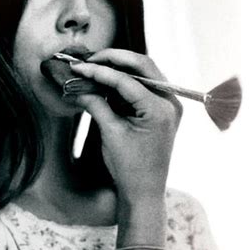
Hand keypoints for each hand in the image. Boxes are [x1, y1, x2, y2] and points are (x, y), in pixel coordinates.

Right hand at [70, 49, 181, 215]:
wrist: (144, 191)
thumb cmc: (129, 167)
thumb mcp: (110, 133)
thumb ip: (96, 104)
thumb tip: (78, 86)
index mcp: (159, 110)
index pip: (127, 80)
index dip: (100, 71)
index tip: (79, 67)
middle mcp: (170, 102)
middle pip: (143, 66)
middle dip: (115, 59)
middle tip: (90, 59)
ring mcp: (169, 104)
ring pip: (145, 72)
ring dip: (121, 67)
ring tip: (96, 66)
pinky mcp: (162, 109)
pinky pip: (144, 85)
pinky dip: (126, 80)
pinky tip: (107, 80)